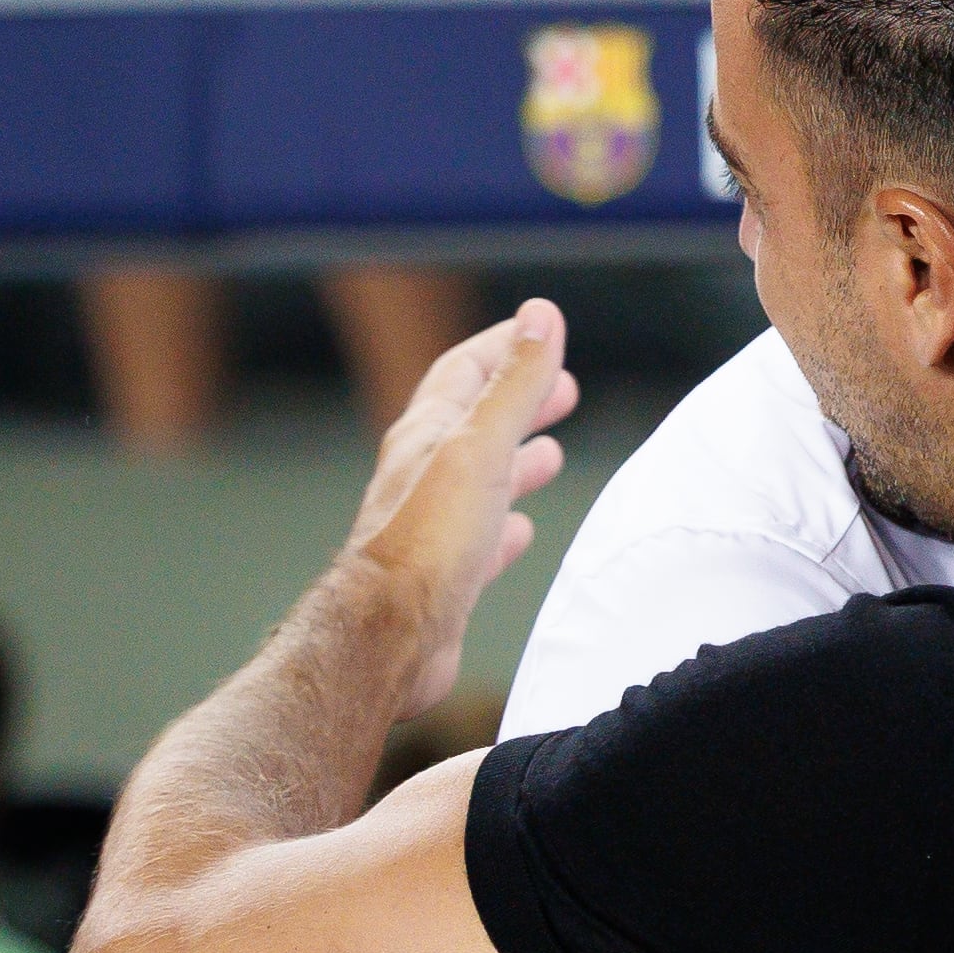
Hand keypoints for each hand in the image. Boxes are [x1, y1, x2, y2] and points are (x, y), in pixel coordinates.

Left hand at [339, 299, 578, 719]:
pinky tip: (520, 530)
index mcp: (428, 435)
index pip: (465, 371)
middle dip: (519, 400)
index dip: (505, 346)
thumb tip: (541, 316)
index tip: (542, 329)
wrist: (391, 636)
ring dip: (516, 461)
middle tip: (562, 389)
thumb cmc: (429, 542)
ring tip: (551, 454)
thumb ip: (515, 384)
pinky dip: (506, 523)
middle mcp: (424, 475)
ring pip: (479, 480)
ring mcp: (432, 526)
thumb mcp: (481, 447)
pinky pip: (479, 536)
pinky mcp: (443, 574)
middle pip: (475, 423)